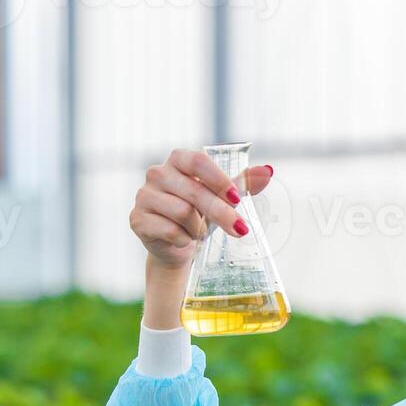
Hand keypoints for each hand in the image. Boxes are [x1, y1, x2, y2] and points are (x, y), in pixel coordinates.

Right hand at [130, 148, 275, 271]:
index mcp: (178, 160)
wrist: (175, 245)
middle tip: (241, 230)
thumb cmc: (200, 215)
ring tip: (198, 232)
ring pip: (182, 212)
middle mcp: (157, 173)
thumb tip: (268, 171)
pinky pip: (169, 230)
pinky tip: (183, 239)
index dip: (219, 180)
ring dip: (198, 228)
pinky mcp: (137, 219)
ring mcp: (144, 196)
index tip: (237, 199)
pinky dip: (183, 239)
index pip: (199, 161)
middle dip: (221, 213)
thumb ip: (242, 183)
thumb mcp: (223, 198)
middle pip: (194, 191)